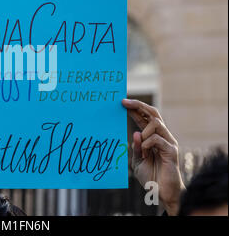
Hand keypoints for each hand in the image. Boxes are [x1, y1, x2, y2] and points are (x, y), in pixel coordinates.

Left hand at [122, 99, 185, 215]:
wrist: (161, 193)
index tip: (122, 102)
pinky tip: (145, 154)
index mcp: (152, 137)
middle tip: (125, 102)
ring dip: (144, 131)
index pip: (144, 118)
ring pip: (156, 123)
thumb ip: (135, 147)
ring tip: (141, 147)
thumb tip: (135, 133)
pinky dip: (147, 144)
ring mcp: (169, 142)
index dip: (135, 108)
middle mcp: (162, 136)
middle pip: (154, 114)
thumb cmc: (150, 176)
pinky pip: (157, 139)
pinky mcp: (172, 151)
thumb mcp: (136, 160)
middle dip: (139, 106)